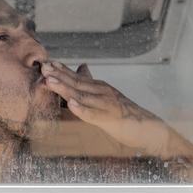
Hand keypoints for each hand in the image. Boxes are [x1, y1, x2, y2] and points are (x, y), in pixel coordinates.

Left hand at [43, 62, 173, 156]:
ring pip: (82, 95)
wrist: (149, 129)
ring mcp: (107, 104)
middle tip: (42, 67)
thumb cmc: (126, 115)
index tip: (46, 63)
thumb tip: (81, 67)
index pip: (77, 77)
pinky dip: (82, 109)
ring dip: (64, 88)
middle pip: (77, 83)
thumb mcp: (107, 96)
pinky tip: (70, 104)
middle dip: (58, 75)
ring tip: (49, 81)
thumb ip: (92, 83)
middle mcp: (103, 92)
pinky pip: (94, 114)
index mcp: (100, 88)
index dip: (61, 70)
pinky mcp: (112, 118)